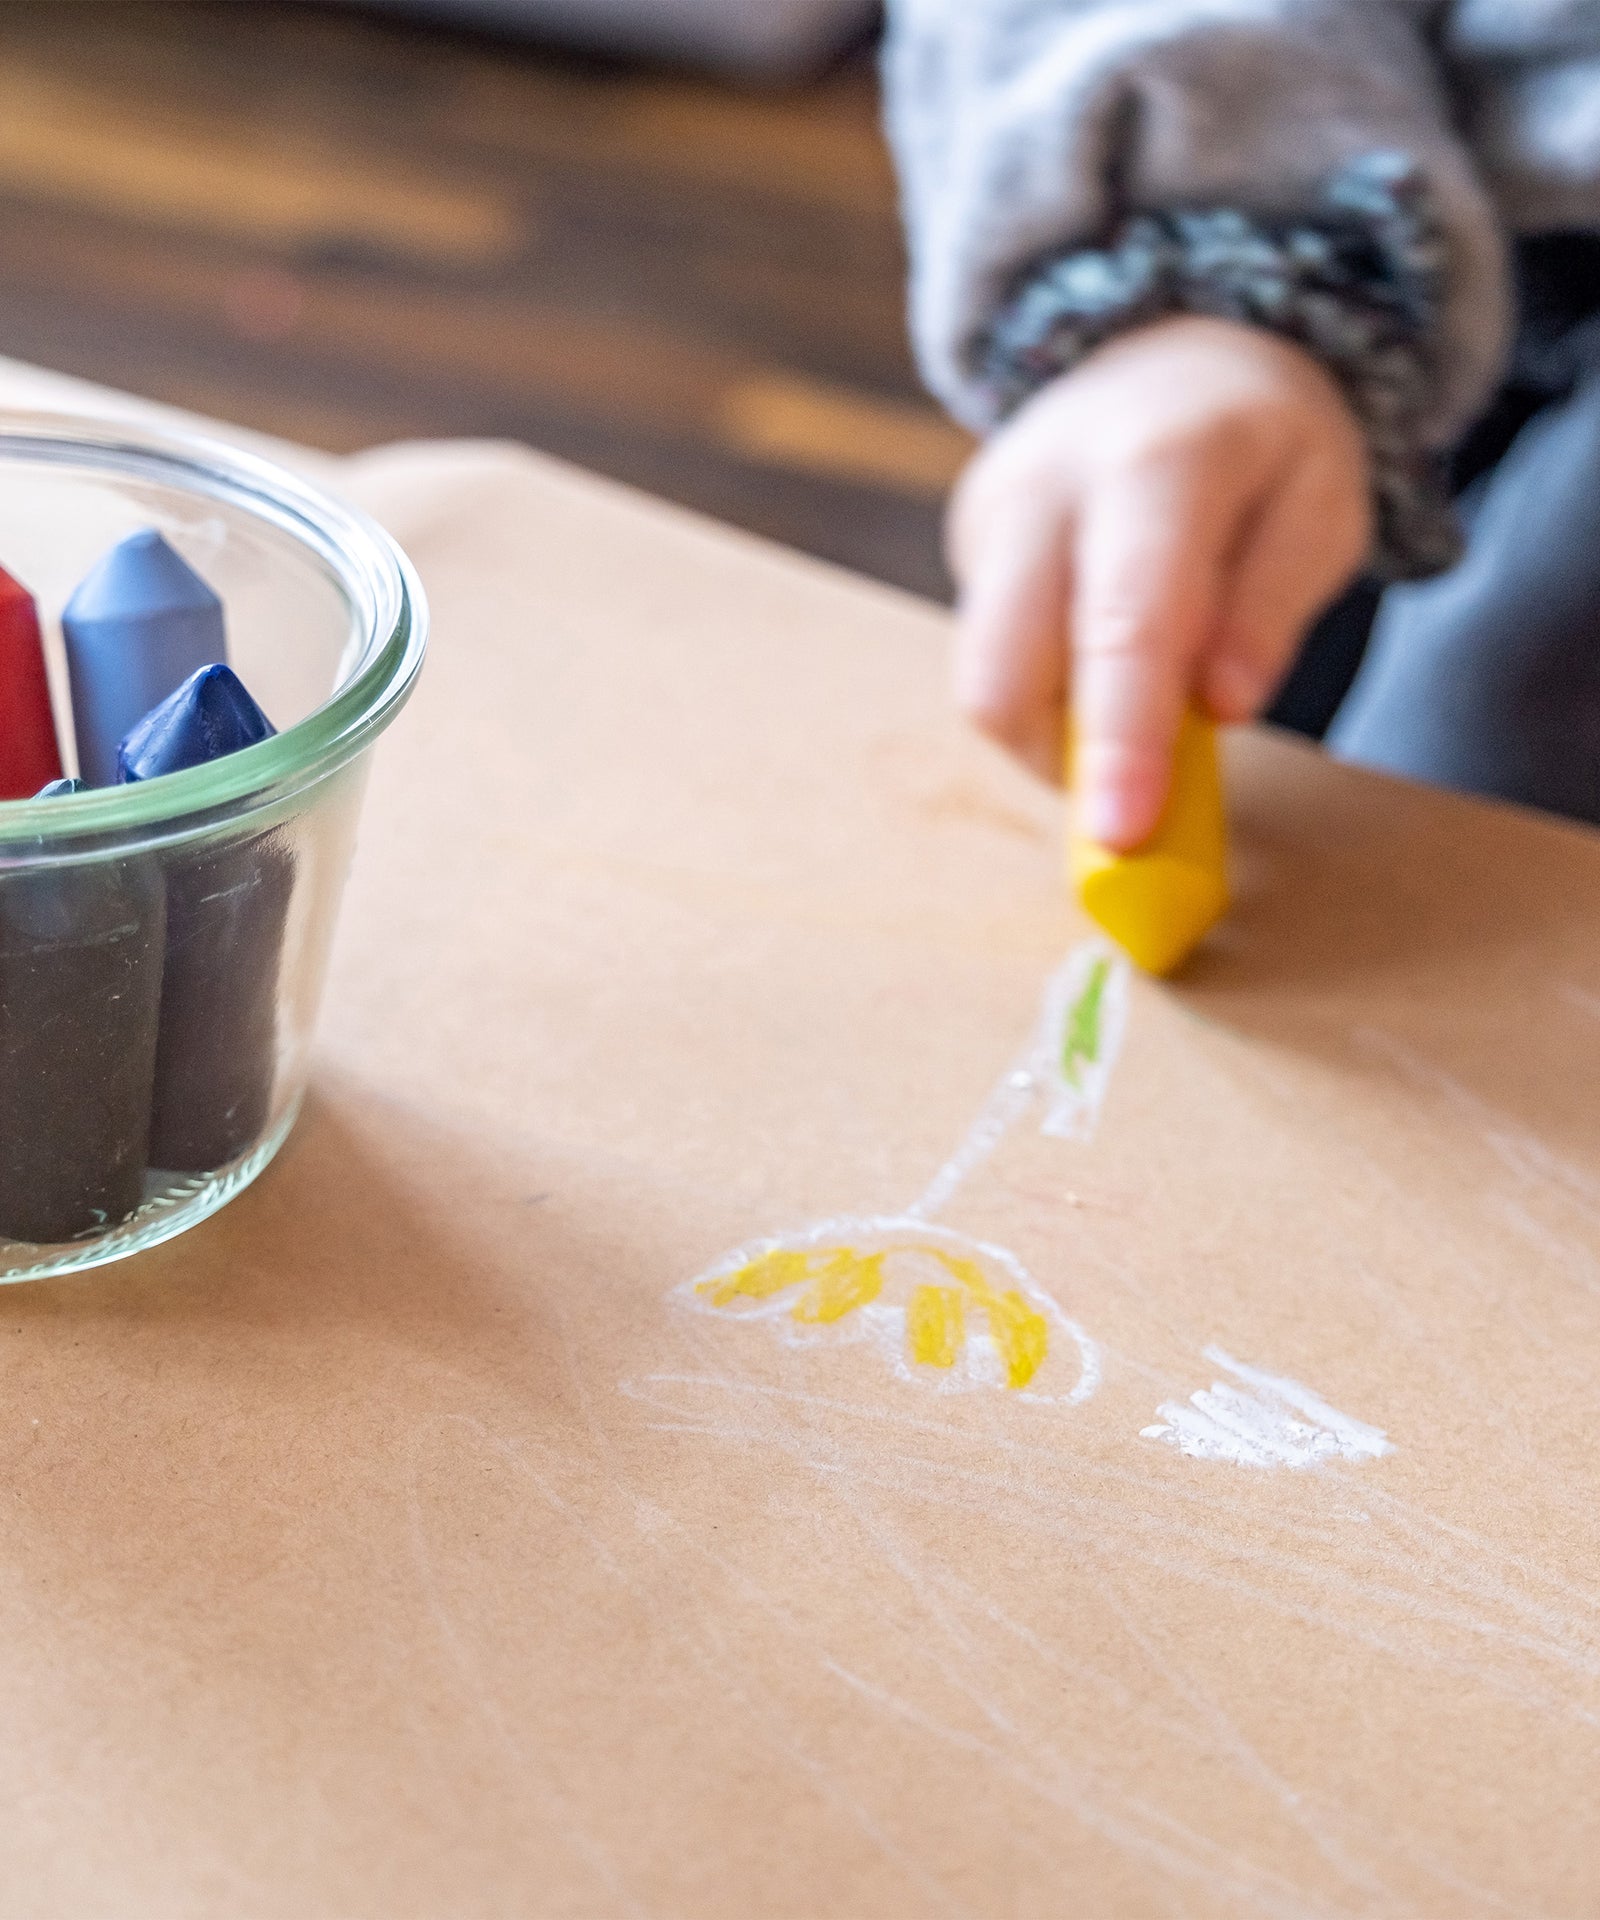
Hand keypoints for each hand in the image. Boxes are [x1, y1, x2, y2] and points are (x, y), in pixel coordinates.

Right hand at [946, 315, 1371, 849]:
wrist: (1174, 345)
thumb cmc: (1263, 443)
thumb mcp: (1322, 506)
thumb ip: (1273, 606)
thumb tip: (1221, 706)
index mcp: (1154, 468)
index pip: (1123, 627)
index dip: (1119, 741)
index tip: (1121, 834)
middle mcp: (1045, 487)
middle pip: (1004, 671)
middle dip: (1061, 765)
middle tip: (1136, 803)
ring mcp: (989, 514)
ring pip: (985, 681)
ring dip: (1057, 735)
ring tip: (1138, 704)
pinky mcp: (965, 542)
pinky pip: (991, 657)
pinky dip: (1048, 692)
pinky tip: (1103, 647)